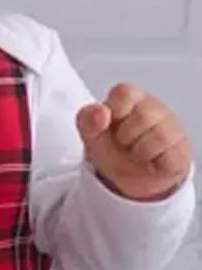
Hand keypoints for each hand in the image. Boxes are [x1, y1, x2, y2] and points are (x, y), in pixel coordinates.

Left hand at [76, 83, 191, 201]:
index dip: (115, 111)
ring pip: (160, 137)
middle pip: (144, 115)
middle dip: (126, 136)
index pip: (125, 92)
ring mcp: (172, 126)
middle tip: (124, 142)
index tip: (109, 124)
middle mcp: (154, 107)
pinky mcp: (182, 149)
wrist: (125, 177)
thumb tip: (101, 112)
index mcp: (130, 97)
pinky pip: (171, 157)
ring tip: (136, 152)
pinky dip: (155, 165)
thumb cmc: (110, 146)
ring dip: (139, 153)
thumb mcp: (90, 134)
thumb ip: (87, 119)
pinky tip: (151, 161)